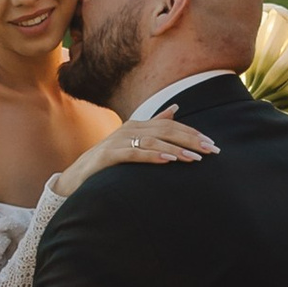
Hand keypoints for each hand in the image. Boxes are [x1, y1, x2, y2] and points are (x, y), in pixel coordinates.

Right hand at [53, 112, 217, 203]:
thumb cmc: (107, 162)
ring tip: (194, 158)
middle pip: (165, 130)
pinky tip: (167, 160)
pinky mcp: (108, 156)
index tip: (212, 144)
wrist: (75, 178)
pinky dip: (152, 155)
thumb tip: (175, 108)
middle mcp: (128, 129)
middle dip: (190, 139)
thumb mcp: (133, 142)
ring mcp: (117, 141)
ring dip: (175, 149)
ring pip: (152, 141)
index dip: (192, 133)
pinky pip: (133, 153)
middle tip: (210, 150)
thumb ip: (154, 125)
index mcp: (137, 125)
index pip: (170, 125)